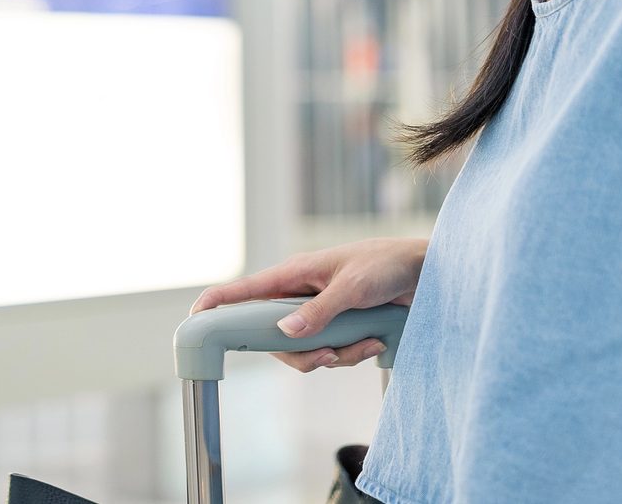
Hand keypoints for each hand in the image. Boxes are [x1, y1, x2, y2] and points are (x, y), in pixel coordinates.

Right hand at [190, 237, 426, 373]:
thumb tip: (284, 332)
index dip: (218, 303)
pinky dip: (352, 352)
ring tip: (366, 340)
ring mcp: (318, 312)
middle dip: (303, 354)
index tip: (196, 319)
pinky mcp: (338, 326)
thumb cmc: (386, 264)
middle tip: (328, 356)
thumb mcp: (353, 288)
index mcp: (295, 273)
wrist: (425, 272)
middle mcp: (301, 294)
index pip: (245, 289)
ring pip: (304, 350)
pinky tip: (375, 339)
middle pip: (274, 337)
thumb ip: (318, 312)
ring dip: (336, 354)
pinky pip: (330, 352)